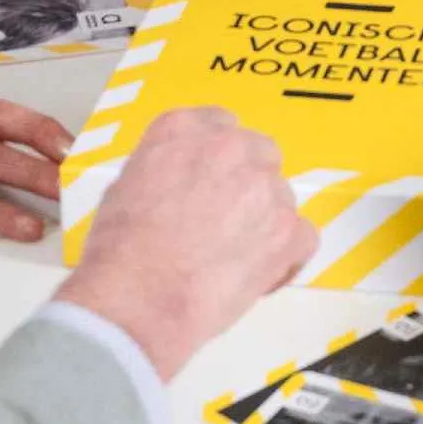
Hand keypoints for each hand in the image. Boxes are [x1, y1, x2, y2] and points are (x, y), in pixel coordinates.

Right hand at [55, 107, 315, 374]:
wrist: (138, 299)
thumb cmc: (118, 253)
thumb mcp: (123, 187)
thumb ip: (163, 170)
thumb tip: (180, 185)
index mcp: (183, 129)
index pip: (219, 124)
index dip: (218, 158)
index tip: (212, 179)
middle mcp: (230, 146)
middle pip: (258, 152)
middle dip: (247, 183)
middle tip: (224, 220)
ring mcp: (264, 187)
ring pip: (280, 195)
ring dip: (264, 219)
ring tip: (232, 257)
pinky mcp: (288, 231)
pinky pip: (303, 236)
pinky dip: (287, 256)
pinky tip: (259, 275)